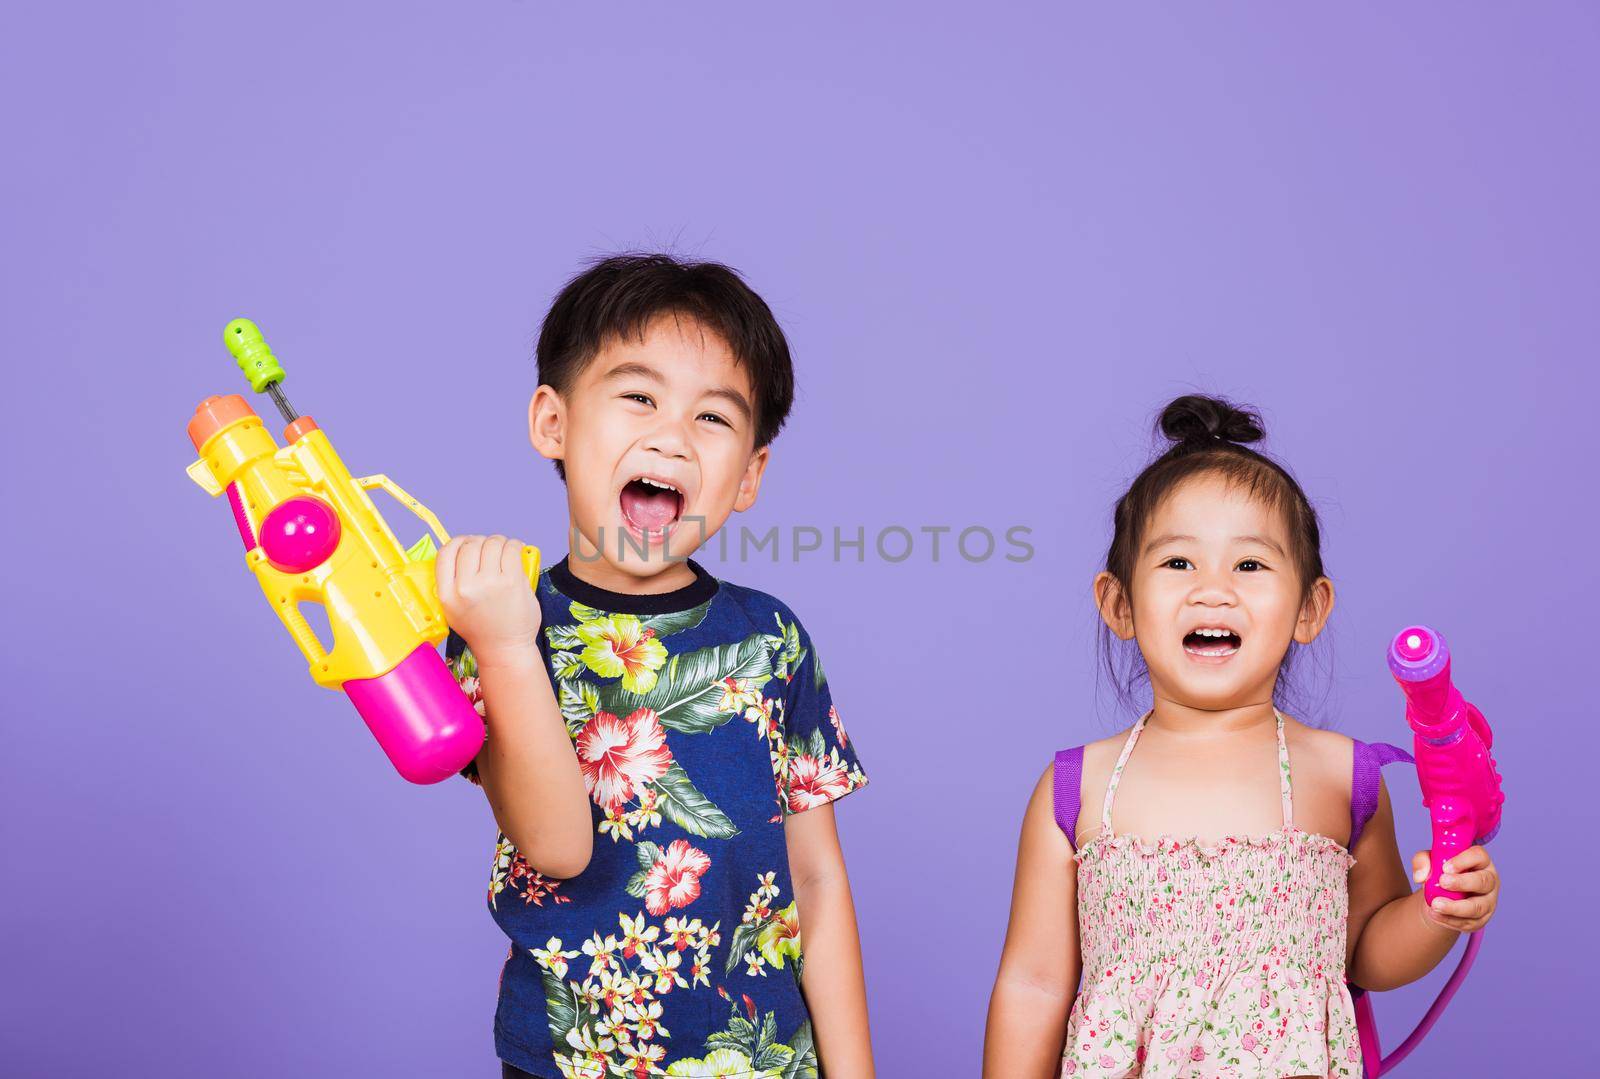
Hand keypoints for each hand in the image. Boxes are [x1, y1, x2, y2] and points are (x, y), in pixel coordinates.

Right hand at [437, 534, 540, 663]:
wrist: (504, 649)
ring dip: (499, 542)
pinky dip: (514, 545)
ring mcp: (489, 583)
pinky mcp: (512, 581)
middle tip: (490, 550)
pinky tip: (515, 551)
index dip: (457, 542)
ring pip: (492, 543)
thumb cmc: (481, 628)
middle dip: (481, 542)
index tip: (467, 544)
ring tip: (504, 551)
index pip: (445, 553)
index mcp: (447, 594)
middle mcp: (465, 587)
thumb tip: (461, 549)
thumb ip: (452, 582)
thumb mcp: (453, 609)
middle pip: (470, 544)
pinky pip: (511, 548)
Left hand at [1412, 845, 1499, 932]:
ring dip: (1455, 907)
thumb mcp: (1429, 861)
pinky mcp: (1480, 920)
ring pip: (1478, 907)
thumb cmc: (1440, 873)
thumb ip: (1422, 861)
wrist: (1440, 897)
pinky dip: (1449, 920)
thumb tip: (1420, 876)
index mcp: (1480, 862)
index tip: (1445, 867)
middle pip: (1483, 882)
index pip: (1479, 856)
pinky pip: (1468, 923)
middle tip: (1442, 882)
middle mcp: (1489, 881)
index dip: (1464, 860)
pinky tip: (1435, 914)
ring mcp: (1487, 902)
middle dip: (1462, 883)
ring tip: (1435, 904)